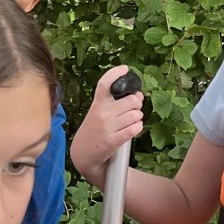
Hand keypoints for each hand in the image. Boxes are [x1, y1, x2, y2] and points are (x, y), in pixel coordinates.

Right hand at [70, 66, 144, 187]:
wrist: (84, 154)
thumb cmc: (95, 130)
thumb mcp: (98, 113)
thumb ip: (116, 104)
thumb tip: (139, 96)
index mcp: (97, 103)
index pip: (105, 83)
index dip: (115, 73)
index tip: (125, 69)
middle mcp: (102, 113)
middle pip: (131, 100)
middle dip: (137, 105)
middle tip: (133, 110)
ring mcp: (107, 127)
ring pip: (136, 115)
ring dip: (138, 118)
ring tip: (131, 121)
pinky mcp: (113, 140)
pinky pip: (135, 128)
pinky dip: (138, 128)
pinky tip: (133, 129)